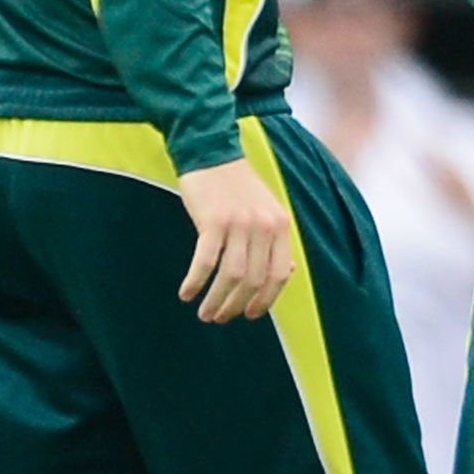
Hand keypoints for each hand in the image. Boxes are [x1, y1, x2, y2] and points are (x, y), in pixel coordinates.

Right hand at [177, 158, 294, 322]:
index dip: (266, 300)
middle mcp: (264, 225)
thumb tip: (286, 273)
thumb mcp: (267, 211)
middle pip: (253, 280)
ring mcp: (239, 223)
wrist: (213, 155)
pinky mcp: (213, 220)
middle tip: (220, 318)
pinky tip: (187, 293)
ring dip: (216, 301)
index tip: (250, 315)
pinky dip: (196, 282)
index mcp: (280, 225)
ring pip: (231, 276)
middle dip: (236, 306)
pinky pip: (205, 262)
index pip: (279, 275)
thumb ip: (276, 241)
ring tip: (205, 313)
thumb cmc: (239, 188)